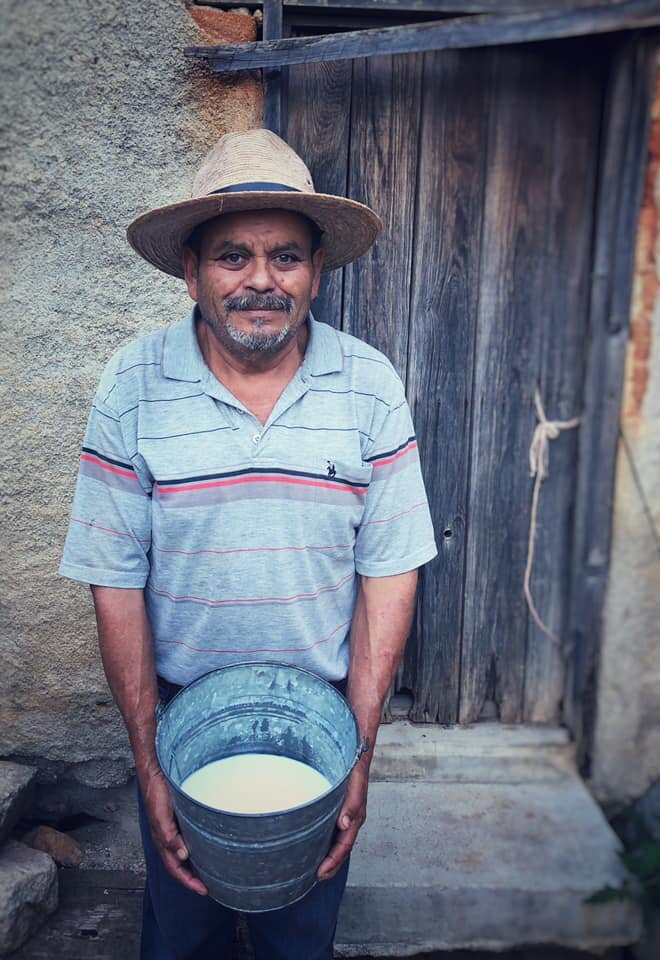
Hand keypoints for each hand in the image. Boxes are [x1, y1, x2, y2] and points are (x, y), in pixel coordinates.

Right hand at [140, 766, 207, 895]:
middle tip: (211, 885)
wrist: (156, 768)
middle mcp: (168, 836)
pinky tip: (208, 844)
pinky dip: (198, 847)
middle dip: (193, 877)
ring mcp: (174, 827)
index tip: (203, 890)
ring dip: (195, 863)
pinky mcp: (180, 817)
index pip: (175, 867)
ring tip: (211, 870)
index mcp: (162, 839)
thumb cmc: (156, 790)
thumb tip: (182, 856)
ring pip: (185, 852)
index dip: (188, 881)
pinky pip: (189, 837)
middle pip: (180, 864)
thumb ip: (168, 836)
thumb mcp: (161, 815)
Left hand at [317, 765, 367, 880]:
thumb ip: (352, 805)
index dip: (333, 862)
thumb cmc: (354, 767)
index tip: (320, 874)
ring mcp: (344, 814)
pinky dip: (324, 840)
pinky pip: (331, 829)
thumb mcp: (355, 784)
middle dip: (330, 865)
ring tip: (313, 866)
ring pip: (336, 840)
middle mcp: (350, 818)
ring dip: (327, 855)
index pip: (344, 846)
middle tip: (315, 878)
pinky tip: (313, 842)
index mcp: (355, 816)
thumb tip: (345, 825)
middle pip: (341, 848)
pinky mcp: (337, 807)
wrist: (354, 749)